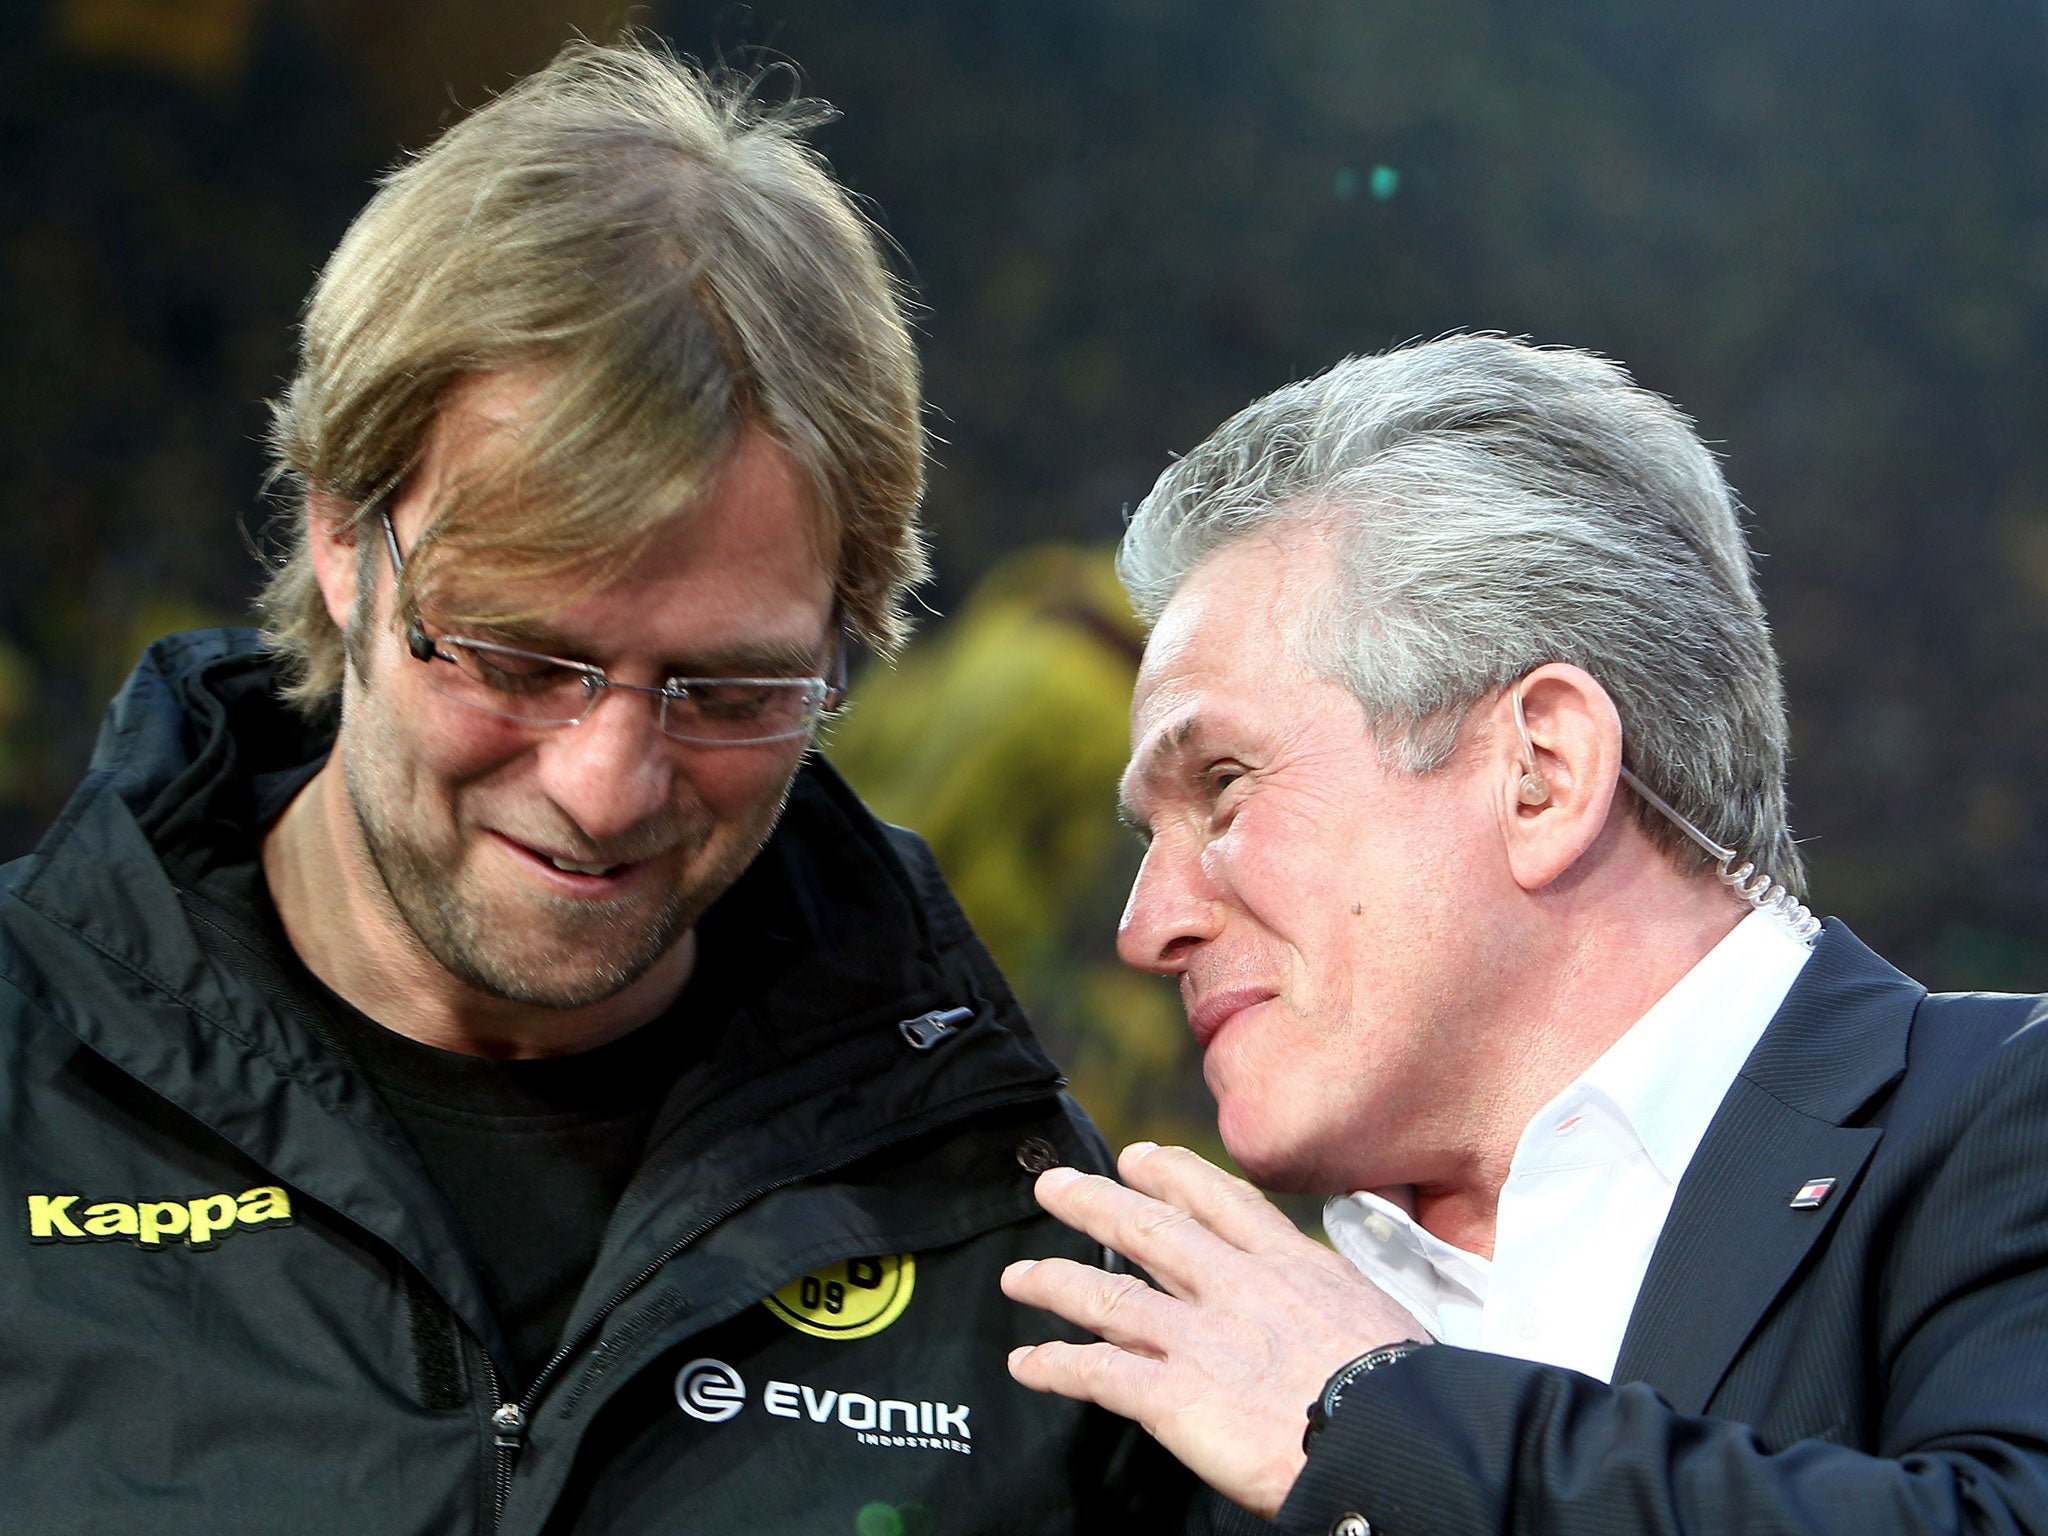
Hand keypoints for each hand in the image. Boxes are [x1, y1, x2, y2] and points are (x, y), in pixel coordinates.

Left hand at [1002, 1142, 1426, 1518]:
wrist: (1388, 1436)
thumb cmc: (1399, 1387)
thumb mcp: (1370, 1311)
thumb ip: (1322, 1296)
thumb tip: (1309, 1300)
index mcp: (1289, 1264)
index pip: (1220, 1200)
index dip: (1172, 1174)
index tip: (1139, 1156)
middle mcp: (1235, 1286)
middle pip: (1150, 1230)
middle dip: (1096, 1203)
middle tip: (1054, 1187)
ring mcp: (1199, 1337)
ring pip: (1109, 1296)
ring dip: (1056, 1282)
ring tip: (1017, 1277)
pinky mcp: (1174, 1393)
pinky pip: (1098, 1374)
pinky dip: (1055, 1366)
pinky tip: (1026, 1364)